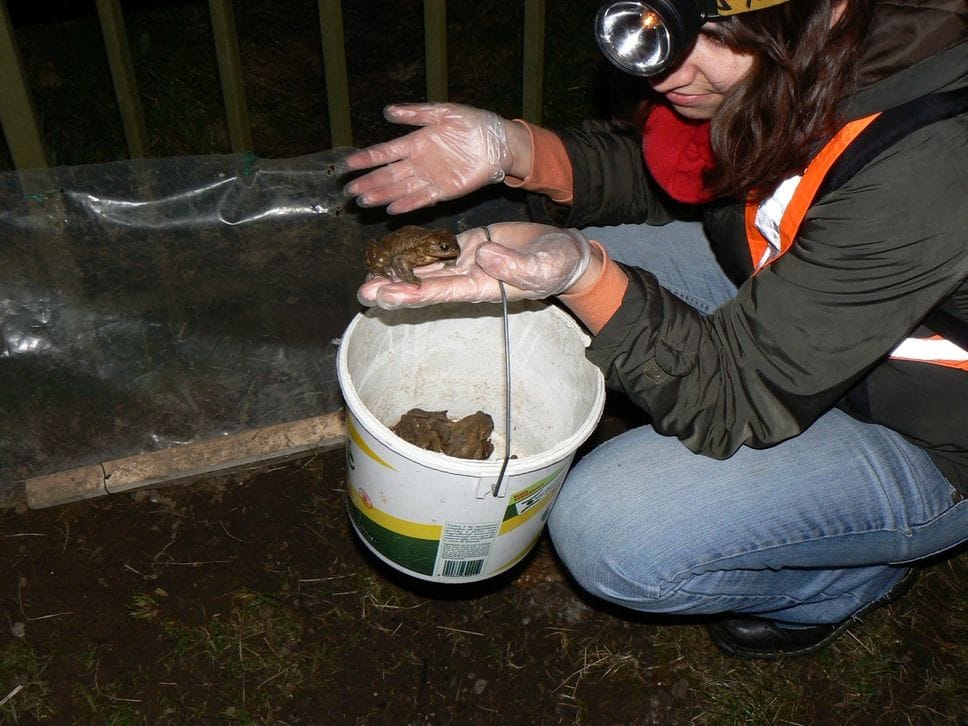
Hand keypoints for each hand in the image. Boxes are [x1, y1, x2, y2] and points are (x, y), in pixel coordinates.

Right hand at [342, 103, 512, 213]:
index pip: (385, 153)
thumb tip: (387, 111)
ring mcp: (430, 178)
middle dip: (368, 183)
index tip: (348, 165)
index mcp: (416, 143)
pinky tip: (391, 209)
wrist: (498, 143)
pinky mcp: (444, 191)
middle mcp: (419, 163)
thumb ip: (416, 113)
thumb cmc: (473, 124)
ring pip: (400, 189)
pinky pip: (421, 199)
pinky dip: (407, 205)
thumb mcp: (443, 112)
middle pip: (388, 175)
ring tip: (364, 201)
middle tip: (349, 191)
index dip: (366, 159)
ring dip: (382, 196)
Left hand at [358, 222, 592, 308]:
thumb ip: (512, 265)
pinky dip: (416, 247)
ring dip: (398, 270)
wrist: (565, 252)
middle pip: (423, 285)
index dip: (411, 295)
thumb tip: (483, 255)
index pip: (439, 293)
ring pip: (425, 267)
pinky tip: (393, 248)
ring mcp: (466, 260)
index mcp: (480, 287)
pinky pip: (438, 246)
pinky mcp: (470, 242)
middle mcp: (467, 277)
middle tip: (364, 292)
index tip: (386, 297)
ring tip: (368, 272)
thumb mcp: (540, 268)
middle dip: (394, 289)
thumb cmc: (556, 266)